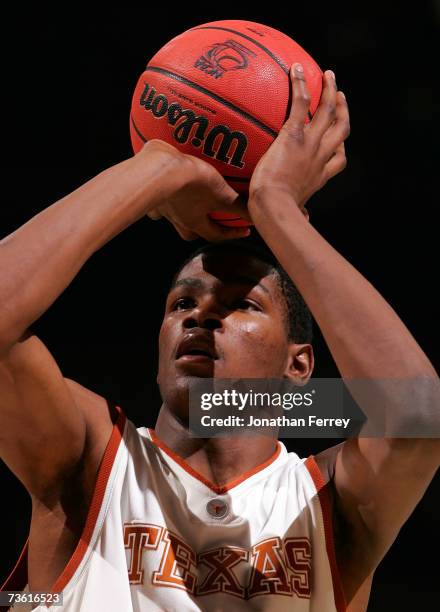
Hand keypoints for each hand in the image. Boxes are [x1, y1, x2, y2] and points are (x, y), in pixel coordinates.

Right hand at [140, 140, 250, 240]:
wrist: (158, 168)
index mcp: (194, 222)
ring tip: (189, 204)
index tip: (246, 231)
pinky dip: (162, 200)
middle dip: (203, 229)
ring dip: (182, 215)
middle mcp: (177, 219)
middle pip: (190, 233)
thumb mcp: (222, 193)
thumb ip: (240, 206)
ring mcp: (162, 207)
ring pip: (172, 218)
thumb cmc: (191, 182)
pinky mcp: (151, 192)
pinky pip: (156, 201)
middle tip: (213, 221)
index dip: (232, 234)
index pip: (216, 235)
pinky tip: (165, 191)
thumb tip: (258, 217)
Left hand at [248, 64, 349, 218]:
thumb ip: (299, 214)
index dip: (339, 148)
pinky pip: (302, 102)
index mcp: (320, 177)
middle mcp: (321, 157)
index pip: (338, 160)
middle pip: (341, 129)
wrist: (275, 207)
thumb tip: (304, 220)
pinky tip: (296, 68)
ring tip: (328, 75)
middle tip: (340, 96)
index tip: (338, 143)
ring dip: (331, 90)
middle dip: (343, 111)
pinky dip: (301, 84)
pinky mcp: (295, 134)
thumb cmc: (278, 214)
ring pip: (329, 111)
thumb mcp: (294, 214)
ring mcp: (311, 144)